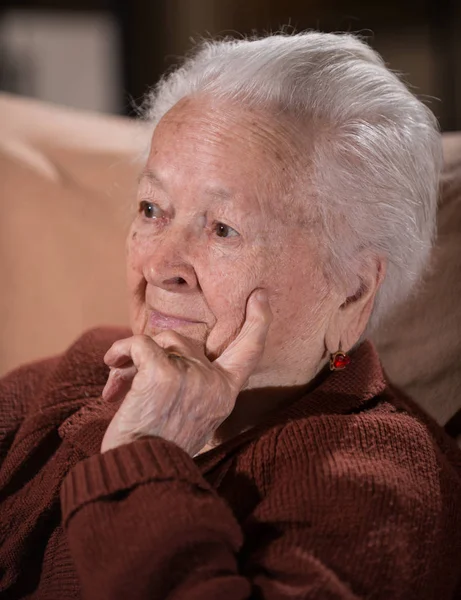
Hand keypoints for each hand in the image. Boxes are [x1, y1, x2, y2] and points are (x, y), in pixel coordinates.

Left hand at [100, 289, 271, 455]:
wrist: (140, 471)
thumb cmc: (159, 446)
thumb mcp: (192, 415)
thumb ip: (194, 383)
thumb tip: (167, 348)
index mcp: (225, 392)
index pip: (249, 352)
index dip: (258, 322)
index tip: (259, 297)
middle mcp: (213, 381)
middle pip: (186, 341)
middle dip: (158, 351)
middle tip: (129, 374)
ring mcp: (190, 375)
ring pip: (162, 340)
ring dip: (134, 356)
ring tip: (117, 384)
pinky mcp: (163, 373)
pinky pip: (139, 343)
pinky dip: (121, 349)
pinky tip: (110, 363)